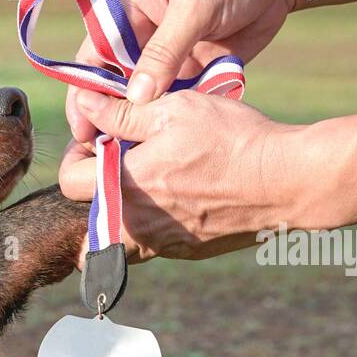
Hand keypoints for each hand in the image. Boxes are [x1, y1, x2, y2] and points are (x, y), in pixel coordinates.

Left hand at [58, 88, 305, 264]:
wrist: (287, 180)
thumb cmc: (232, 140)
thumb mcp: (173, 111)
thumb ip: (121, 113)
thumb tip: (84, 104)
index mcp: (125, 188)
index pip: (69, 183)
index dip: (76, 157)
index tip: (95, 141)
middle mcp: (137, 226)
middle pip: (87, 218)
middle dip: (94, 190)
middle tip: (118, 162)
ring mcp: (161, 245)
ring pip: (117, 237)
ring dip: (119, 212)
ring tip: (146, 180)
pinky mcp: (185, 252)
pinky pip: (151, 243)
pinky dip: (152, 222)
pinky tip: (179, 192)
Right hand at [66, 0, 297, 150]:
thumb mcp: (196, 5)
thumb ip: (166, 51)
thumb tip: (136, 98)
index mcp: (128, 11)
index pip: (93, 55)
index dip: (84, 91)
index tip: (83, 125)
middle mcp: (139, 38)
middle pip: (110, 84)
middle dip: (104, 116)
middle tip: (97, 152)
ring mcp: (163, 59)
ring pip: (138, 99)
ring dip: (131, 125)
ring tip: (121, 157)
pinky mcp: (188, 75)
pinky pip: (169, 103)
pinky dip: (162, 123)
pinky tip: (154, 148)